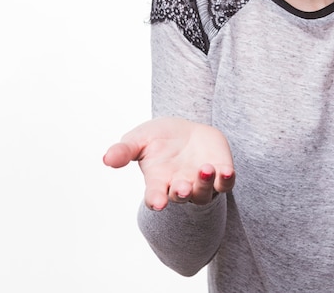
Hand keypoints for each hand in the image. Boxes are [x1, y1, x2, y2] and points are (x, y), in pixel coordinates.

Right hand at [103, 117, 234, 210]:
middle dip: (182, 193)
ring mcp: (201, 182)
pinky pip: (225, 183)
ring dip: (204, 184)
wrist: (186, 131)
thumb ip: (124, 151)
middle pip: (181, 196)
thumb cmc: (157, 138)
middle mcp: (180, 186)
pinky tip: (226, 171)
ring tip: (204, 170)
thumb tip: (106, 159)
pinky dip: (226, 179)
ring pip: (204, 192)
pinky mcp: (220, 173)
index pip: (155, 196)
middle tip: (181, 188)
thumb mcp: (138, 140)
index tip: (157, 203)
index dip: (156, 200)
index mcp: (158, 181)